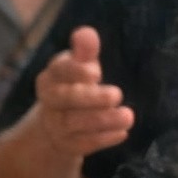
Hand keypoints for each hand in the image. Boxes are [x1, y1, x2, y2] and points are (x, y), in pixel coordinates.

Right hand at [18, 27, 133, 162]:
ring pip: (74, 123)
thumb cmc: (75, 85)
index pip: (59, 71)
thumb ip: (85, 51)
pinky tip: (122, 133)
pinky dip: (103, 139)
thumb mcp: (81, 65)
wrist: (57, 123)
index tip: (97, 72)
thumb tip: (86, 33)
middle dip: (91, 98)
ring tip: (128, 116)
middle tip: (117, 94)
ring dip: (103, 120)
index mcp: (51, 76)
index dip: (76, 72)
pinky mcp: (66, 145)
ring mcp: (55, 124)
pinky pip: (82, 144)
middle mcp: (49, 100)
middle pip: (65, 99)